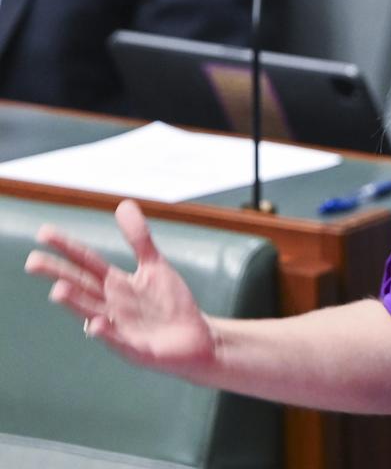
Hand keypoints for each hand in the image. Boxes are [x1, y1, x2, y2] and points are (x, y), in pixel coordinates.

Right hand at [24, 200, 215, 374]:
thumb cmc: (169, 303)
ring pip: (93, 313)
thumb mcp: (154, 265)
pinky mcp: (137, 348)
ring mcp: (121, 327)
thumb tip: (123, 204)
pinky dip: (108, 333)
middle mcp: (112, 305)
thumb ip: (138, 238)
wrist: (195, 337)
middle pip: (81, 286)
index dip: (67, 247)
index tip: (43, 232)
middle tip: (32, 261)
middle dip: (58, 275)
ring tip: (58, 290)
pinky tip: (97, 325)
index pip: (86, 262)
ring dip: (76, 303)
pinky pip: (120, 340)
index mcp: (115, 284)